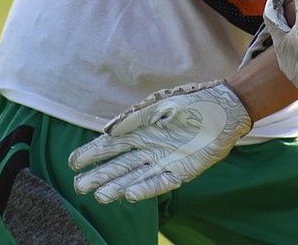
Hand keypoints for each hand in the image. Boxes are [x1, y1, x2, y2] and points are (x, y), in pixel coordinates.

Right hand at [68, 80, 250, 203]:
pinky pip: (159, 183)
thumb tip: (107, 130)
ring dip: (117, 187)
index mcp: (141, 130)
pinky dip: (145, 189)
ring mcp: (164, 161)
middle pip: (118, 165)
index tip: (73, 163)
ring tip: (99, 197)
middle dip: (98, 176)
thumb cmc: (191, 101)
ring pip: (135, 177)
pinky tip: (129, 196)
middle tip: (79, 187)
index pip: (110, 145)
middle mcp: (148, 148)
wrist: (224, 108)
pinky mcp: (181, 171)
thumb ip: (134, 118)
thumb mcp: (160, 105)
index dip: (91, 154)